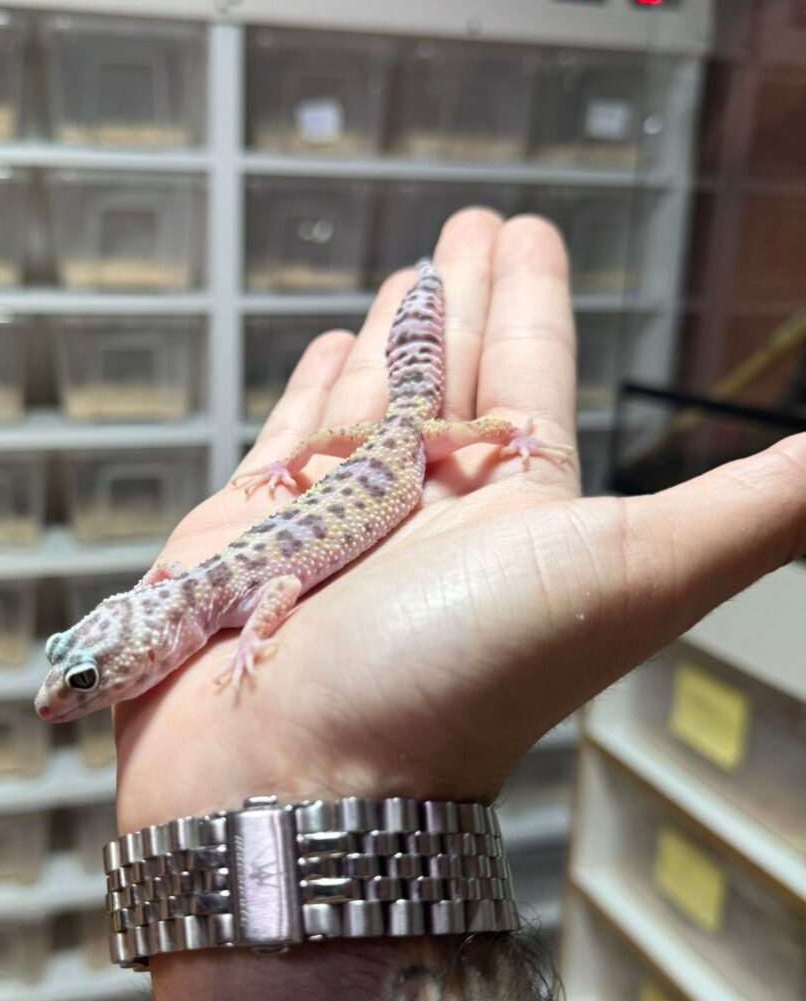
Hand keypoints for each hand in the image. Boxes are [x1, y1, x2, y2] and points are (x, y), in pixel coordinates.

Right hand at [116, 210, 805, 829]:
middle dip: (466, 295)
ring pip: (372, 400)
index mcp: (519, 508)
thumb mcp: (632, 572)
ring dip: (395, 334)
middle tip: (470, 221)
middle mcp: (432, 511)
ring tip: (406, 273)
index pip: (533, 373)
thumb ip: (753, 510)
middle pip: (456, 373)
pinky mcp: (246, 534)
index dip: (535, 300)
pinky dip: (307, 395)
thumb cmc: (458, 677)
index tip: (527, 230)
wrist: (297, 779)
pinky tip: (323, 351)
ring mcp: (336, 520)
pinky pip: (287, 444)